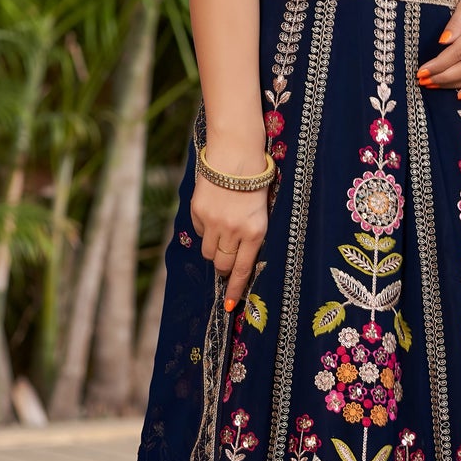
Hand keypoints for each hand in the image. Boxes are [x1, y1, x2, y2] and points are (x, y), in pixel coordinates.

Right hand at [189, 133, 269, 308]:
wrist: (236, 154)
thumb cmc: (256, 181)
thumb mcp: (262, 211)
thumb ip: (251, 234)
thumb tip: (236, 258)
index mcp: (254, 231)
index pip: (242, 269)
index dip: (235, 289)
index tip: (230, 306)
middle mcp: (233, 231)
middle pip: (222, 264)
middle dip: (224, 267)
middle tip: (227, 260)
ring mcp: (213, 222)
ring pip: (209, 251)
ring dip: (214, 248)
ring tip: (222, 231)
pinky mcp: (198, 211)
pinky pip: (199, 231)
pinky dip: (205, 229)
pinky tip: (214, 212)